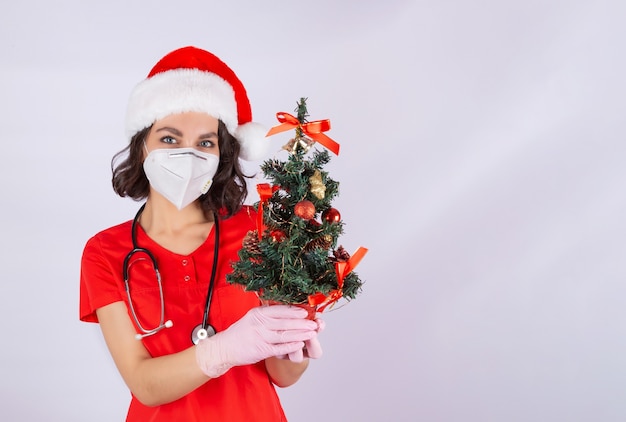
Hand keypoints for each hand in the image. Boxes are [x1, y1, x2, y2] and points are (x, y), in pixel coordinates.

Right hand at [195, 305, 317, 377]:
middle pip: (285, 322)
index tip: (306, 312)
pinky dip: (291, 346)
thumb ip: (267, 313)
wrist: (224, 347)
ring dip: (300, 334)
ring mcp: (260, 337)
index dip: (294, 311)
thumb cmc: (241, 332)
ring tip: (312, 333)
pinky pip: (279, 348)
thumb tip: (287, 309)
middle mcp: (259, 324)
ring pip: (284, 335)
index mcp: (258, 314)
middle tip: (314, 323)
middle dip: (302, 323)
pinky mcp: (261, 350)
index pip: (279, 310)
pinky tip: (300, 344)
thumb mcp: (252, 317)